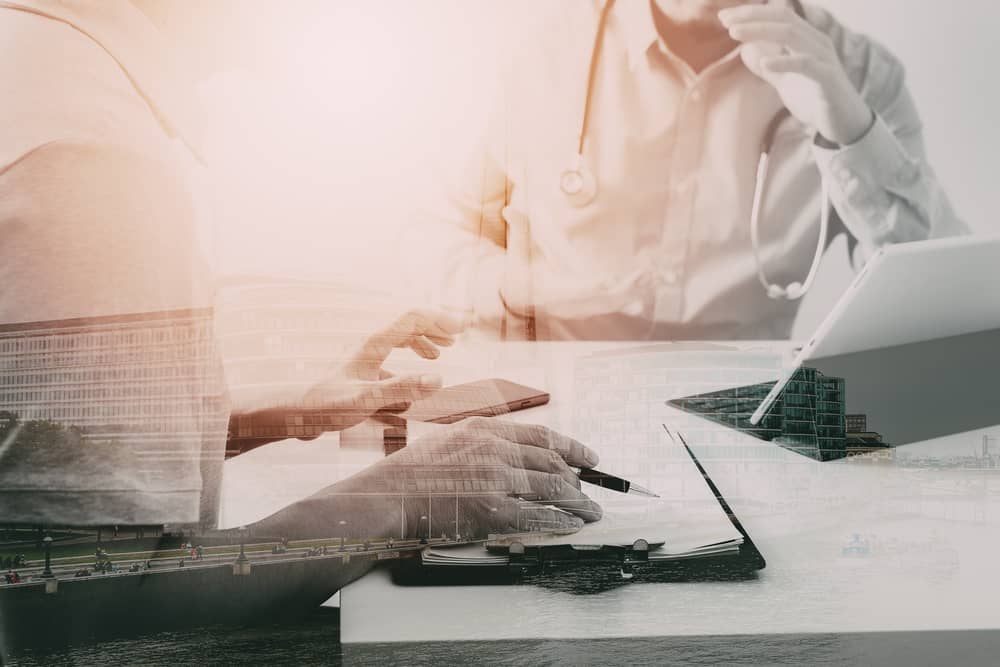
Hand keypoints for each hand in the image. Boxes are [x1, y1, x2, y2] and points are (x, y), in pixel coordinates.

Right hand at [251, 418, 602, 539]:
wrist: (385, 499)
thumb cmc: (409, 475)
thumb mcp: (448, 440)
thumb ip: (482, 443)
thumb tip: (516, 456)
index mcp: (484, 429)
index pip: (542, 435)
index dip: (572, 448)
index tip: (590, 458)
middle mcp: (495, 449)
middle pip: (553, 463)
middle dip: (579, 481)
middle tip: (592, 492)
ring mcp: (496, 479)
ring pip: (554, 490)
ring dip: (579, 503)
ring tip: (591, 512)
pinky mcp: (493, 511)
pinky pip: (539, 517)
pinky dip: (561, 522)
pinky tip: (572, 526)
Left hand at [298, 309, 463, 430]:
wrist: (295, 414)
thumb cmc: (325, 406)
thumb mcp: (365, 399)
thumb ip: (401, 388)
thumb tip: (438, 379)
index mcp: (373, 344)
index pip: (412, 317)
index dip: (439, 319)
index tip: (462, 328)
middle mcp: (370, 345)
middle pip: (407, 324)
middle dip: (434, 328)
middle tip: (456, 338)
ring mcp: (365, 356)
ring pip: (399, 337)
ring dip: (422, 341)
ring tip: (439, 352)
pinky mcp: (361, 370)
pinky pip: (390, 355)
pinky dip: (408, 359)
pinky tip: (414, 377)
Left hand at [720, 4, 873, 146]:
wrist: (844, 123)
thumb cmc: (816, 99)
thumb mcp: (786, 81)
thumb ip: (769, 67)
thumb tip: (746, 53)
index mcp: (806, 39)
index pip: (777, 16)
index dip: (751, 14)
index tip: (724, 17)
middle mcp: (816, 42)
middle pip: (782, 18)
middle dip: (752, 17)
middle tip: (724, 20)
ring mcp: (823, 58)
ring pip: (792, 35)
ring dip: (761, 31)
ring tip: (735, 34)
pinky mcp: (827, 78)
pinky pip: (806, 64)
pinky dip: (784, 62)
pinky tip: (764, 64)